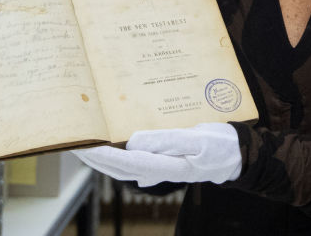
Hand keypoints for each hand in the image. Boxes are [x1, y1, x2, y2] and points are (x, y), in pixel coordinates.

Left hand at [73, 122, 241, 186]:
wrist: (238, 157)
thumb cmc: (221, 146)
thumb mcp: (199, 140)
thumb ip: (167, 141)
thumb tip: (133, 142)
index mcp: (165, 165)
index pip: (123, 161)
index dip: (100, 154)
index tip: (82, 144)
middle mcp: (157, 170)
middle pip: (115, 166)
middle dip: (92, 155)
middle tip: (71, 140)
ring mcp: (158, 168)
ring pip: (121, 165)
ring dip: (101, 155)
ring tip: (84, 141)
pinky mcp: (162, 162)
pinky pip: (132, 159)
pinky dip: (116, 152)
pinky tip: (111, 142)